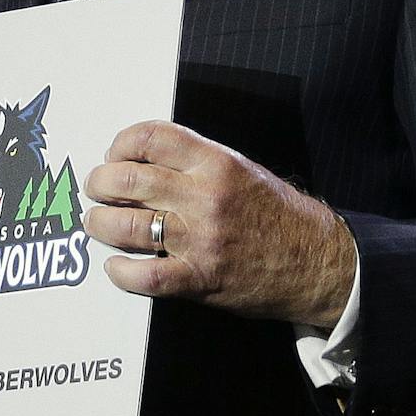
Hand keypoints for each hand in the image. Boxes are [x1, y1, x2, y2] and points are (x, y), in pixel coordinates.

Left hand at [82, 120, 355, 327]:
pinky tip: (116, 266)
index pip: (151, 137)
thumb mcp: (241, 169)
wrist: (318, 262)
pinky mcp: (202, 277)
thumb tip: (139, 159)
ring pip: (127, 225)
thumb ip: (193, 161)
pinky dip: (121, 272)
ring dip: (101, 224)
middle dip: (100, 183)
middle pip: (128, 179)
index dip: (121, 143)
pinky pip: (146, 275)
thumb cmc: (275, 213)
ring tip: (97, 223)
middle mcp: (206, 196)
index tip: (114, 155)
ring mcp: (202, 239)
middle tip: (96, 189)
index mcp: (216, 162)